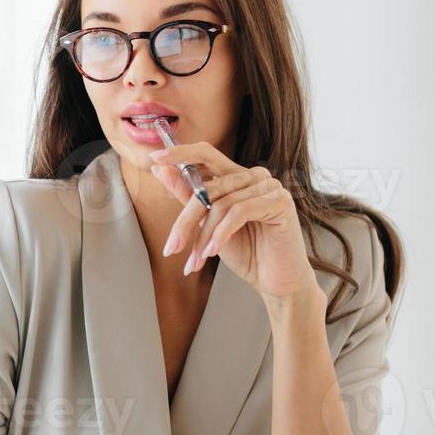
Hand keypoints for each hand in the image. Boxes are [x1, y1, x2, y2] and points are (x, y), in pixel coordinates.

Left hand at [149, 142, 318, 302]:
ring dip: (203, 237)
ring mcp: (269, 186)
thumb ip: (188, 195)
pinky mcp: (280, 202)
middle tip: (171, 248)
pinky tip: (214, 252)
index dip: (180, 153)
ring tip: (196, 261)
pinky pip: (240, 212)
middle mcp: (254, 176)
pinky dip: (222, 233)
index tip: (154, 159)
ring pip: (221, 204)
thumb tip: (160, 169)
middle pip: (208, 188)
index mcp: (236, 176)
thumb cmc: (244, 251)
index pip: (206, 154)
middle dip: (185, 222)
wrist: (274, 281)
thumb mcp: (207, 224)